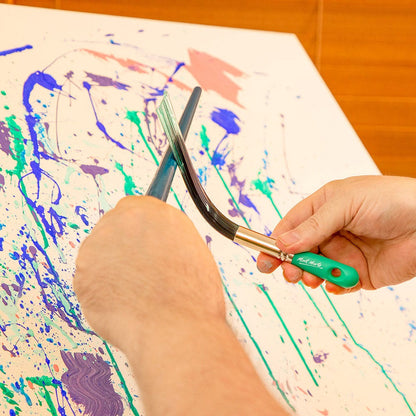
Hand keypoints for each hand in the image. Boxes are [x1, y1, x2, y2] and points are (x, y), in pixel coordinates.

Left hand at [73, 196, 224, 351]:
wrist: (176, 328)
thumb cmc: (191, 296)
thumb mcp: (191, 250)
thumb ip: (167, 238)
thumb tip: (154, 244)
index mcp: (153, 211)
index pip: (134, 209)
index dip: (137, 230)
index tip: (136, 240)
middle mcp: (122, 221)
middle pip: (113, 228)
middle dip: (122, 248)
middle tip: (138, 273)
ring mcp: (97, 246)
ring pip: (99, 255)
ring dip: (110, 270)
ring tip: (136, 294)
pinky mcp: (81, 275)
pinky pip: (89, 282)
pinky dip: (101, 293)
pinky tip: (123, 305)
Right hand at [257, 176, 415, 293]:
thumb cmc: (391, 201)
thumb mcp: (346, 204)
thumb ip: (313, 225)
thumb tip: (283, 243)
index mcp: (323, 208)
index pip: (291, 226)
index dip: (275, 243)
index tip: (265, 258)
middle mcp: (331, 230)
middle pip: (298, 251)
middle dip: (290, 264)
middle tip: (289, 273)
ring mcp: (344, 252)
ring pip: (314, 269)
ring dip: (310, 276)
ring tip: (314, 278)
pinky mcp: (359, 273)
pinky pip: (337, 284)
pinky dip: (334, 286)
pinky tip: (339, 282)